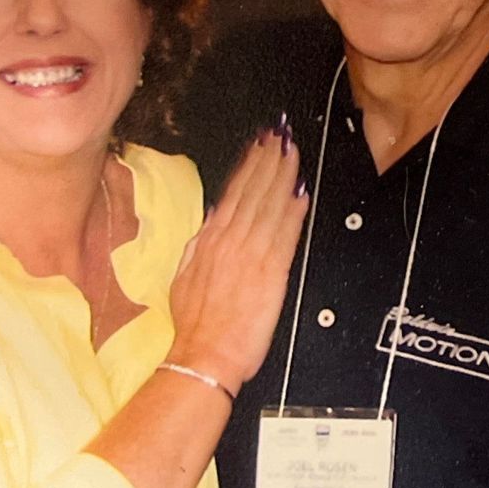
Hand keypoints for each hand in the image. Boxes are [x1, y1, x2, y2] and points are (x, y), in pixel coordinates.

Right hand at [168, 123, 309, 391]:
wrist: (204, 355)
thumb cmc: (194, 323)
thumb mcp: (185, 274)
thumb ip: (201, 243)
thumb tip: (213, 216)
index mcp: (210, 239)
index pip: (234, 191)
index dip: (250, 164)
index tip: (260, 143)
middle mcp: (231, 240)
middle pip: (255, 190)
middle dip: (269, 159)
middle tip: (282, 133)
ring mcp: (253, 253)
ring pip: (271, 204)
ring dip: (284, 175)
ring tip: (293, 150)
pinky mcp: (272, 272)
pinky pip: (286, 233)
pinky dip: (295, 210)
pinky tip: (303, 191)